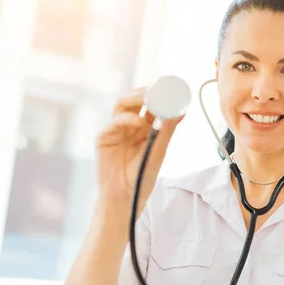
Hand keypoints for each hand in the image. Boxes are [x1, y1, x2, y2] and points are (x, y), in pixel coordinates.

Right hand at [95, 88, 183, 212]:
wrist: (125, 197)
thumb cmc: (141, 176)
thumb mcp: (159, 151)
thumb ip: (167, 131)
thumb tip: (180, 110)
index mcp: (144, 126)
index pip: (151, 103)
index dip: (162, 93)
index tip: (176, 88)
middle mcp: (129, 124)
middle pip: (135, 98)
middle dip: (148, 90)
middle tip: (161, 87)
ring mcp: (115, 130)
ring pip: (122, 104)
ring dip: (136, 97)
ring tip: (151, 97)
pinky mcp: (104, 138)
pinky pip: (114, 122)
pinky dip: (127, 119)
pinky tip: (139, 122)